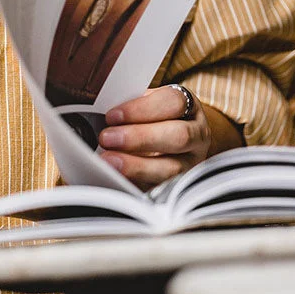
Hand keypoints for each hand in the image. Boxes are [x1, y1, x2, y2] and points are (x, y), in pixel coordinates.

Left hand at [97, 86, 211, 190]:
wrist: (171, 140)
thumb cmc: (152, 118)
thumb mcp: (145, 104)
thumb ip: (129, 107)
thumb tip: (97, 112)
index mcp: (188, 107)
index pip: (173, 102)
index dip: (142, 109)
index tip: (112, 115)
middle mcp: (197, 136)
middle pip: (178, 136)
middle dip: (139, 138)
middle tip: (107, 138)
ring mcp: (191, 164)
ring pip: (172, 168)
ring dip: (137, 165)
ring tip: (108, 161)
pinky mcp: (178, 187)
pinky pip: (161, 190)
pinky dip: (137, 184)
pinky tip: (117, 179)